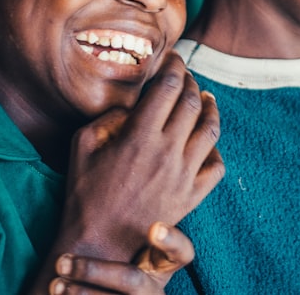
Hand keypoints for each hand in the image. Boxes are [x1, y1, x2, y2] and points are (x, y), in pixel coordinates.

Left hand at [48, 223, 193, 294]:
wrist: (105, 289)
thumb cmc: (109, 260)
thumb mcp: (126, 241)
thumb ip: (128, 211)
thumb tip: (110, 149)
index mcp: (161, 265)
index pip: (181, 253)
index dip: (171, 241)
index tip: (153, 228)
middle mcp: (153, 289)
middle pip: (134, 283)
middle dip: (95, 272)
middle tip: (61, 261)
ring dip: (79, 293)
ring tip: (54, 283)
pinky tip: (53, 292)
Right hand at [53, 52, 222, 261]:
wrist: (98, 243)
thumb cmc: (85, 193)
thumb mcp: (82, 144)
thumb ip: (109, 116)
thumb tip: (132, 105)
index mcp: (139, 136)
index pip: (168, 86)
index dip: (173, 65)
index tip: (171, 57)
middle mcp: (167, 152)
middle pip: (191, 102)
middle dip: (190, 81)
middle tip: (184, 74)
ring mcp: (184, 176)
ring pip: (211, 131)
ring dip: (210, 108)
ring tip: (205, 97)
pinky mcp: (192, 197)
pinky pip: (217, 167)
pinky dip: (216, 149)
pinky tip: (207, 140)